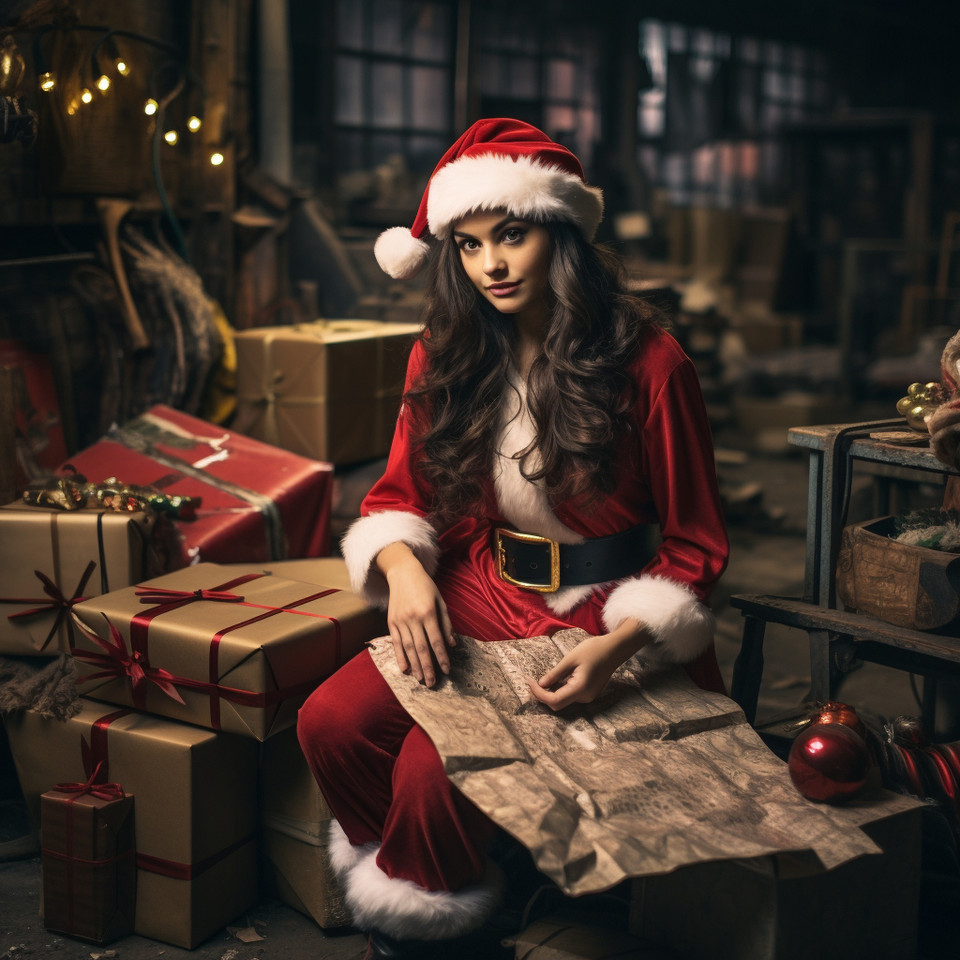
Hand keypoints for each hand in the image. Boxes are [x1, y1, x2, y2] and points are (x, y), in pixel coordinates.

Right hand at [377, 542, 454, 686]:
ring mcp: (400, 621)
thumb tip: (452, 644)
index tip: (447, 670)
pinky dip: (400, 657)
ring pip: (408, 648)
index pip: (436, 640)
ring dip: (415, 665)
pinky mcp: (391, 622)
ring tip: (420, 679)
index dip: (441, 657)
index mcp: (428, 612)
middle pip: (421, 648)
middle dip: (428, 667)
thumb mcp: (440, 601)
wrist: (402, 572)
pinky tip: (404, 669)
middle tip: (432, 683)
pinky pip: (396, 642)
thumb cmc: (426, 586)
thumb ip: (446, 623)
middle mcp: (413, 618)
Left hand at [527, 619, 648, 711]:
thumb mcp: (570, 659)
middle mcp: (585, 697)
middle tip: (531, 681)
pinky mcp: (589, 693)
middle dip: (543, 695)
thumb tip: (541, 685)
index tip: (530, 682)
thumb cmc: (593, 650)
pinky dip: (559, 691)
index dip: (539, 694)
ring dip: (550, 693)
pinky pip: (570, 696)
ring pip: (564, 701)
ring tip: (540, 680)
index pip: (554, 701)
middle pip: (558, 704)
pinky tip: (554, 680)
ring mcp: (588, 697)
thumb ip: (555, 674)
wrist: (615, 649)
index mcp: (580, 689)